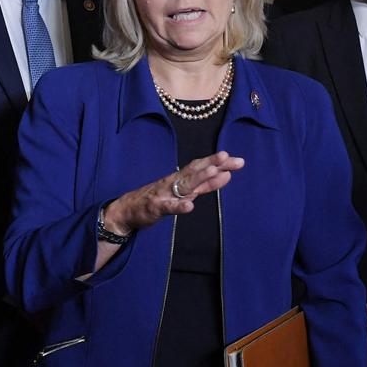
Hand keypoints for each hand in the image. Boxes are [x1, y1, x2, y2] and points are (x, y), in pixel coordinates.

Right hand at [102, 150, 244, 233]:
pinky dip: (179, 206)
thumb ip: (206, 185)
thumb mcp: (186, 191)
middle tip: (228, 157)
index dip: (219, 163)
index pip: (203, 167)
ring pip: (184, 185)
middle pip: (195, 171)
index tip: (238, 160)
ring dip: (198, 177)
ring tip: (213, 171)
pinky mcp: (155, 207)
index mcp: (183, 178)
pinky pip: (168, 207)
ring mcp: (165, 193)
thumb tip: (227, 174)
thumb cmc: (159, 198)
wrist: (128, 210)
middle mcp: (175, 182)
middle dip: (211, 163)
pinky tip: (190, 207)